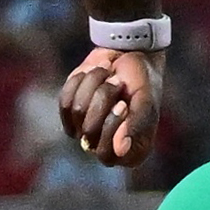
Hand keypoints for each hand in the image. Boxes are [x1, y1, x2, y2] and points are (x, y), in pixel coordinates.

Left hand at [60, 45, 161, 163]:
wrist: (129, 55)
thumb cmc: (143, 81)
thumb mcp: (144, 101)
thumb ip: (135, 125)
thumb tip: (120, 150)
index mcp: (130, 152)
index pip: (106, 154)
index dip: (110, 127)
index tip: (123, 104)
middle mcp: (106, 146)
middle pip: (88, 131)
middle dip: (104, 99)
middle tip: (118, 82)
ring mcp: (85, 131)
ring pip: (76, 111)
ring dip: (94, 84)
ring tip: (109, 73)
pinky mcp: (70, 113)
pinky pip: (65, 100)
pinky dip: (80, 81)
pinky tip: (95, 73)